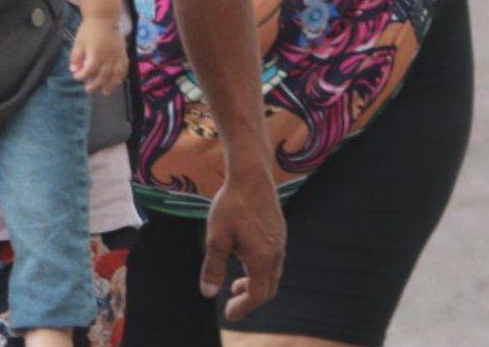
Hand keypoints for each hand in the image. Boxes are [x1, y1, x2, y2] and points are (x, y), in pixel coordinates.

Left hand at [69, 17, 127, 94]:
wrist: (104, 17)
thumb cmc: (89, 30)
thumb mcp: (78, 42)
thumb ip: (76, 57)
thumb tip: (73, 70)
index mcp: (96, 53)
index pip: (90, 69)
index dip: (82, 75)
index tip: (77, 77)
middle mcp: (108, 56)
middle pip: (103, 75)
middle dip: (95, 84)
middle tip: (88, 89)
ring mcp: (117, 55)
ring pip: (116, 74)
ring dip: (111, 85)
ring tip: (105, 92)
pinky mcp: (123, 53)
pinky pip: (124, 67)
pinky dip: (121, 76)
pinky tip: (117, 82)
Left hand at [200, 158, 284, 320]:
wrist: (251, 175)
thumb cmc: (231, 204)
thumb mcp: (216, 236)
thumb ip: (213, 266)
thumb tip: (207, 293)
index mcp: (262, 258)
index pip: (257, 295)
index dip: (243, 308)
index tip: (229, 314)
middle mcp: (276, 253)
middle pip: (268, 288)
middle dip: (250, 299)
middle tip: (231, 301)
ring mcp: (281, 242)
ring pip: (272, 274)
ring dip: (255, 284)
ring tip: (236, 283)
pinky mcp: (280, 232)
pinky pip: (274, 260)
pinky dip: (260, 270)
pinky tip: (245, 259)